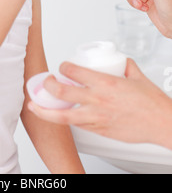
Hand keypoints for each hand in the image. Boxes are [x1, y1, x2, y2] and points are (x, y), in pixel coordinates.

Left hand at [28, 59, 171, 148]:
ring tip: (34, 105)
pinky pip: (77, 125)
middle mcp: (97, 100)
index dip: (63, 67)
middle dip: (48, 85)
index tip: (62, 67)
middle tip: (45, 82)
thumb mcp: (136, 75)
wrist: (161, 124)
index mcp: (105, 83)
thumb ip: (125, 65)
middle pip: (62, 92)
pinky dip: (65, 120)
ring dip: (45, 110)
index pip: (73, 71)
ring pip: (63, 116)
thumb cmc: (152, 103)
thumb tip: (119, 61)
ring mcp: (97, 117)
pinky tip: (58, 117)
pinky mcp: (99, 130)